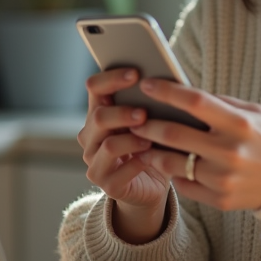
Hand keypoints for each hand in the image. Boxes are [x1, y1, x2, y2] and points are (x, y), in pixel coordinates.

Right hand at [77, 68, 170, 243]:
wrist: (153, 186)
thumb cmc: (153, 147)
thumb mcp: (151, 123)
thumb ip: (150, 104)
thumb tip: (169, 81)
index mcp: (99, 114)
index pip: (94, 87)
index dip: (112, 78)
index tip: (135, 73)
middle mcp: (91, 137)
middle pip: (98, 117)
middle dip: (122, 113)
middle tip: (145, 112)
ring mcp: (95, 162)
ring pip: (107, 145)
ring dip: (131, 139)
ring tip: (151, 138)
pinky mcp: (106, 185)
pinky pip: (118, 172)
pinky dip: (137, 163)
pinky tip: (152, 158)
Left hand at [131, 80, 260, 210]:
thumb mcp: (254, 113)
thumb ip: (220, 103)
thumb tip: (181, 93)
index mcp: (240, 124)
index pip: (194, 102)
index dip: (166, 91)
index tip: (146, 84)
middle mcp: (230, 151)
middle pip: (173, 134)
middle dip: (146, 125)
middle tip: (132, 119)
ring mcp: (223, 178)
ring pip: (172, 163)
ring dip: (151, 152)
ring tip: (142, 143)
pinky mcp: (220, 200)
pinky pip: (184, 185)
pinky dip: (173, 173)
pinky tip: (167, 163)